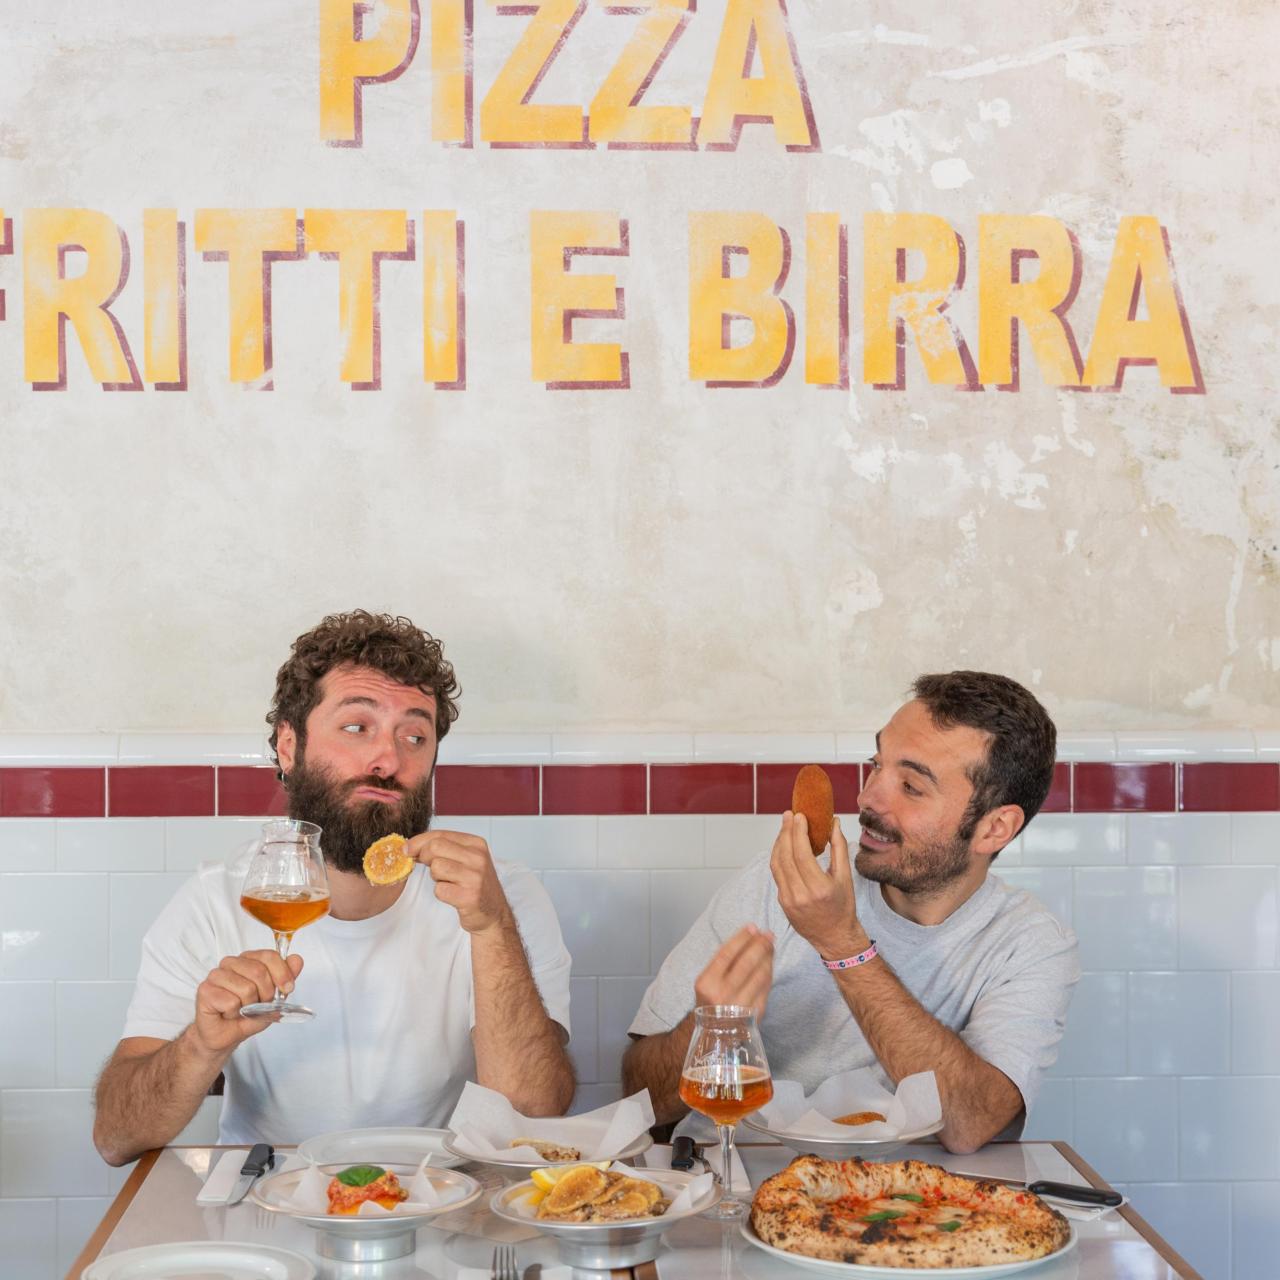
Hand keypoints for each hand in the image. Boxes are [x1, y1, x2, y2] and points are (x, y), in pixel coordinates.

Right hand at [190, 949, 303, 1055]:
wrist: (225, 1036)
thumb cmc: (246, 1015)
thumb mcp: (274, 997)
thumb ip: (286, 977)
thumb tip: (297, 959)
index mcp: (248, 959)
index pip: (269, 956)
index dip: (282, 974)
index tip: (287, 988)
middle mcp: (230, 963)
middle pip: (259, 971)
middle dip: (265, 994)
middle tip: (257, 1005)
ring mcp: (216, 975)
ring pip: (246, 988)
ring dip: (248, 1006)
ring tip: (240, 1010)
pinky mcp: (205, 990)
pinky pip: (231, 1002)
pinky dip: (233, 1014)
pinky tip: (227, 1014)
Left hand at [407, 830, 510, 932]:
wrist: (494, 913)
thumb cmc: (475, 884)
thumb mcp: (466, 859)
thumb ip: (445, 849)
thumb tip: (411, 847)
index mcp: (476, 844)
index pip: (441, 834)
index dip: (419, 841)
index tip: (407, 849)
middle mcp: (478, 857)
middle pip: (435, 847)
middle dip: (424, 858)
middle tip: (431, 869)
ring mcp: (475, 877)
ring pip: (436, 867)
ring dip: (436, 877)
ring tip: (448, 882)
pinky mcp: (470, 896)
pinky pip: (440, 889)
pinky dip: (441, 893)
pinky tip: (453, 895)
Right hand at [693, 925, 773, 1017]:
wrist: (713, 1033)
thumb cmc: (710, 1001)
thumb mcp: (707, 980)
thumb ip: (724, 962)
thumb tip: (749, 936)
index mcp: (707, 983)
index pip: (727, 953)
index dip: (742, 938)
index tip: (752, 927)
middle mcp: (722, 995)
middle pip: (746, 962)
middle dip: (760, 945)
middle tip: (768, 934)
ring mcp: (739, 1006)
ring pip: (760, 974)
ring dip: (768, 957)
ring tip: (770, 945)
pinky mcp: (754, 1014)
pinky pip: (766, 988)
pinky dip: (769, 972)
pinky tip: (770, 963)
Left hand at [770, 814, 867, 960]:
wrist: (834, 937)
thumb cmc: (843, 907)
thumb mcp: (846, 878)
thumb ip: (838, 848)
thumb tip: (833, 822)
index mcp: (819, 888)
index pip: (802, 854)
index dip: (798, 832)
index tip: (799, 815)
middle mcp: (801, 895)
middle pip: (786, 856)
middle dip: (786, 832)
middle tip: (789, 815)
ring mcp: (788, 900)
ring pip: (776, 864)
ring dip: (779, 842)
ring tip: (785, 826)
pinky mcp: (782, 902)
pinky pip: (777, 874)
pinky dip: (778, 856)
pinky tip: (784, 845)